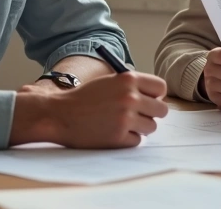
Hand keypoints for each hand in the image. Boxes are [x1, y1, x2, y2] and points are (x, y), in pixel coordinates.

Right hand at [10, 71, 167, 147]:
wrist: (60, 115)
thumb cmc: (84, 98)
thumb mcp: (109, 82)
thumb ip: (132, 86)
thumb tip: (157, 99)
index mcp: (128, 79)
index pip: (161, 87)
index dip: (155, 95)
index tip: (149, 100)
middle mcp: (129, 98)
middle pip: (161, 110)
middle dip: (151, 114)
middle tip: (138, 116)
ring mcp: (125, 119)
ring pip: (151, 127)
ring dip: (139, 128)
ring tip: (121, 124)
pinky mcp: (118, 138)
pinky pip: (137, 141)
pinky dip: (127, 139)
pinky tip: (112, 132)